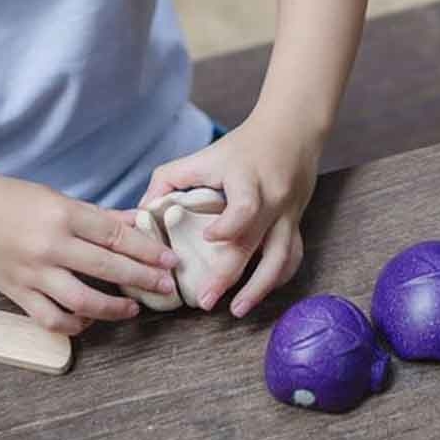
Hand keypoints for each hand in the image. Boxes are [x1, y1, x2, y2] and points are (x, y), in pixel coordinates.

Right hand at [0, 171, 179, 335]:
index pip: (116, 235)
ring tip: (134, 308)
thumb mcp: (59, 198)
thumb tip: (138, 221)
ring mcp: (32, 273)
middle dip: (143, 278)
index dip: (148, 249)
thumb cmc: (13, 199)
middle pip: (107, 268)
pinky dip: (75, 324)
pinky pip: (51, 319)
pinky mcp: (16, 294)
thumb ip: (99, 216)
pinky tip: (91, 319)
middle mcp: (49, 245)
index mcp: (63, 214)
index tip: (169, 259)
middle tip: (166, 285)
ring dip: (113, 308)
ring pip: (82, 301)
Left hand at [139, 115, 319, 316]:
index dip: (228, 226)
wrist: (292, 130)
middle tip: (204, 301)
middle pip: (255, 242)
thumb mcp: (205, 155)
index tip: (208, 238)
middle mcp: (272, 199)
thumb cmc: (243, 145)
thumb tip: (143, 213)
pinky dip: (277, 278)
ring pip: (282, 257)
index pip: (244, 207)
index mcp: (248, 180)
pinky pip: (292, 256)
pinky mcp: (297, 222)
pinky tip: (260, 292)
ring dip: (260, 288)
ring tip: (237, 310)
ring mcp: (288, 214)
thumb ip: (169, 179)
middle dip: (229, 275)